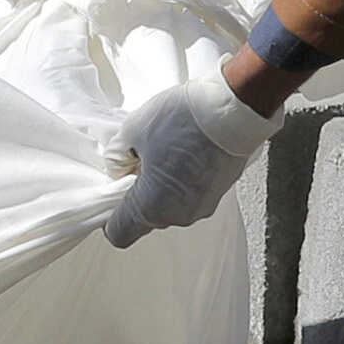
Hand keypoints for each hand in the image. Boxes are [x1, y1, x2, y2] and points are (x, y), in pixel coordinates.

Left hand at [104, 68, 280, 246]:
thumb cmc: (180, 120)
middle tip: (138, 159)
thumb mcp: (132, 131)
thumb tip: (118, 170)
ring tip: (164, 151)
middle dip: (136, 193)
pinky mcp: (218, 194)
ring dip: (160, 186)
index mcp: (152, 207)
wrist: (233, 109)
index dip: (109, 215)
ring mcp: (202, 207)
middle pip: (145, 218)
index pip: (119, 233)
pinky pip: (188, 196)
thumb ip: (116, 158)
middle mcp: (178, 216)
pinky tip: (184, 152)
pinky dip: (181, 181)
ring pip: (168, 206)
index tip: (112, 190)